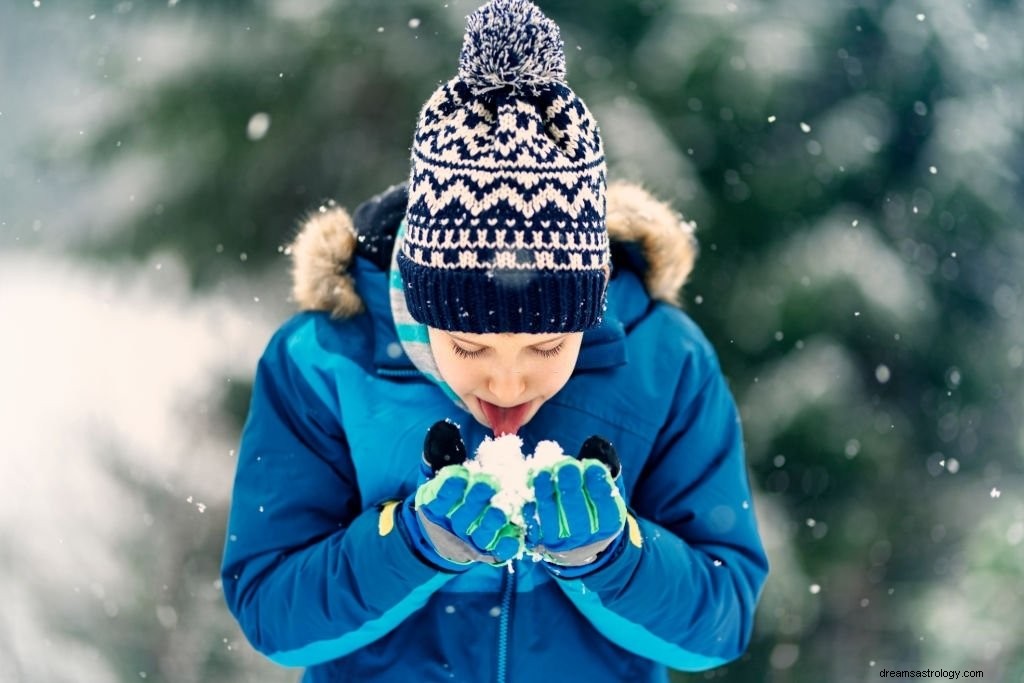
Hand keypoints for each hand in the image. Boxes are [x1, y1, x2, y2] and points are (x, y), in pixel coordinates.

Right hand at [402, 421, 522, 568]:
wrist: (446, 534)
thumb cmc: (449, 495)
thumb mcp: (441, 475)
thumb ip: (439, 454)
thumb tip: (443, 429)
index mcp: (435, 506)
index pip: (440, 498)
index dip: (449, 488)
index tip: (460, 475)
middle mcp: (451, 525)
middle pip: (462, 516)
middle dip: (474, 500)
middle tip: (487, 484)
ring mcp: (469, 541)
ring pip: (478, 534)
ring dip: (489, 522)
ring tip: (500, 509)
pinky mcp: (487, 552)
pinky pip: (495, 551)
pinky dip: (503, 546)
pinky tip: (513, 537)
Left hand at [524, 436, 626, 568]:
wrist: (580, 542)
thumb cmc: (593, 505)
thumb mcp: (605, 488)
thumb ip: (601, 470)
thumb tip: (596, 443)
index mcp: (609, 523)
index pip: (606, 506)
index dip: (598, 485)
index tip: (591, 465)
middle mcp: (588, 538)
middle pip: (579, 516)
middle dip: (571, 488)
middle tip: (565, 466)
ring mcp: (563, 543)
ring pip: (554, 523)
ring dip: (546, 496)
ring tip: (542, 473)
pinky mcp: (541, 544)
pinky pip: (534, 528)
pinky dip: (529, 509)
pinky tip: (528, 490)